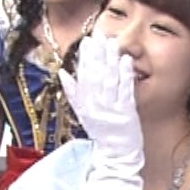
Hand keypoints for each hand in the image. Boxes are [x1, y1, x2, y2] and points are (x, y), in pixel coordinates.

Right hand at [61, 32, 141, 172]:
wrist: (116, 154)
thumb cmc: (100, 131)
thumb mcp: (82, 113)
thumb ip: (72, 92)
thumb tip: (62, 72)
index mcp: (84, 104)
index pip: (83, 76)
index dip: (84, 58)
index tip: (86, 41)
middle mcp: (95, 106)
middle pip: (95, 75)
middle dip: (97, 54)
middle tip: (99, 34)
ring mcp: (112, 109)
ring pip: (109, 80)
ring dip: (110, 60)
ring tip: (112, 42)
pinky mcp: (127, 112)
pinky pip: (125, 90)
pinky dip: (125, 75)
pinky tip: (125, 60)